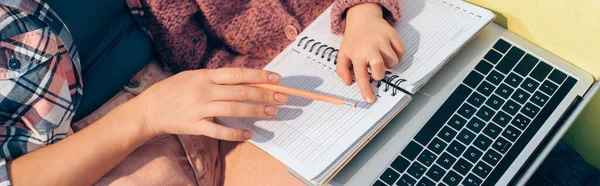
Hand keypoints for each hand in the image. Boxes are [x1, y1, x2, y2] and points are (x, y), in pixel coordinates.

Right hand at [129, 68, 287, 140]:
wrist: (148, 110)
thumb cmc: (173, 90)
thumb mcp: (193, 77)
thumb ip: (217, 79)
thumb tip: (247, 82)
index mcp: (204, 75)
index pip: (237, 74)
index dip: (258, 75)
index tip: (276, 78)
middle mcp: (203, 90)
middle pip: (240, 92)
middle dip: (264, 95)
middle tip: (282, 98)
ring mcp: (199, 109)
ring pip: (233, 110)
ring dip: (255, 111)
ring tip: (272, 113)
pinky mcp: (195, 126)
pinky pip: (219, 131)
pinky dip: (236, 133)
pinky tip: (250, 134)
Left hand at [336, 3, 403, 102]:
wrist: (362, 17)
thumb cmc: (353, 38)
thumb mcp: (343, 52)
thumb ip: (342, 69)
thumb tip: (348, 83)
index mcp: (356, 54)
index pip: (361, 77)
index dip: (366, 90)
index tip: (370, 100)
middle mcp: (370, 48)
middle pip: (380, 70)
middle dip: (379, 74)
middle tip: (375, 68)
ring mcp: (382, 41)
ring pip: (393, 62)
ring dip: (389, 64)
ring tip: (381, 56)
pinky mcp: (392, 35)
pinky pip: (401, 52)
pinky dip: (397, 54)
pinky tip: (388, 49)